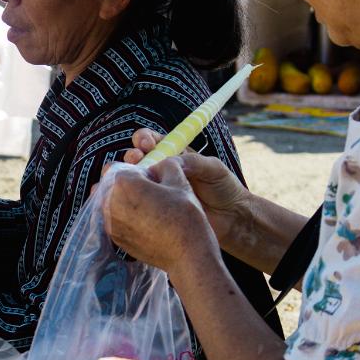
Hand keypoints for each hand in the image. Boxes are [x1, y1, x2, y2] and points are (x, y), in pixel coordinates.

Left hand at [103, 159, 218, 273]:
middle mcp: (110, 202)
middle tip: (151, 194)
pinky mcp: (115, 239)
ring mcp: (110, 223)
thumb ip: (166, 164)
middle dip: (130, 186)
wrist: (188, 255)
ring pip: (112, 203)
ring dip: (125, 202)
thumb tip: (158, 165)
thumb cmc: (185, 216)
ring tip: (148, 208)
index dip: (142, 173)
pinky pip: (115, 220)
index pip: (127, 168)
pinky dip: (125, 217)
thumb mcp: (179, 181)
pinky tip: (145, 223)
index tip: (156, 181)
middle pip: (115, 185)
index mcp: (124, 183)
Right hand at [122, 128, 250, 244]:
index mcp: (175, 155)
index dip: (145, 139)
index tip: (147, 144)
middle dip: (132, 155)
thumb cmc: (225, 189)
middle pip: (138, 159)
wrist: (233, 219)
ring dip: (127, 175)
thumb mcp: (213, 168)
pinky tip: (127, 198)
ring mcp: (158, 191)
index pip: (153, 141)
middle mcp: (163, 171)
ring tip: (129, 178)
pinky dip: (129, 197)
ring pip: (134, 180)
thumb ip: (193, 161)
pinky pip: (139, 201)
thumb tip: (169, 162)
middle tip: (136, 158)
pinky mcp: (156, 209)